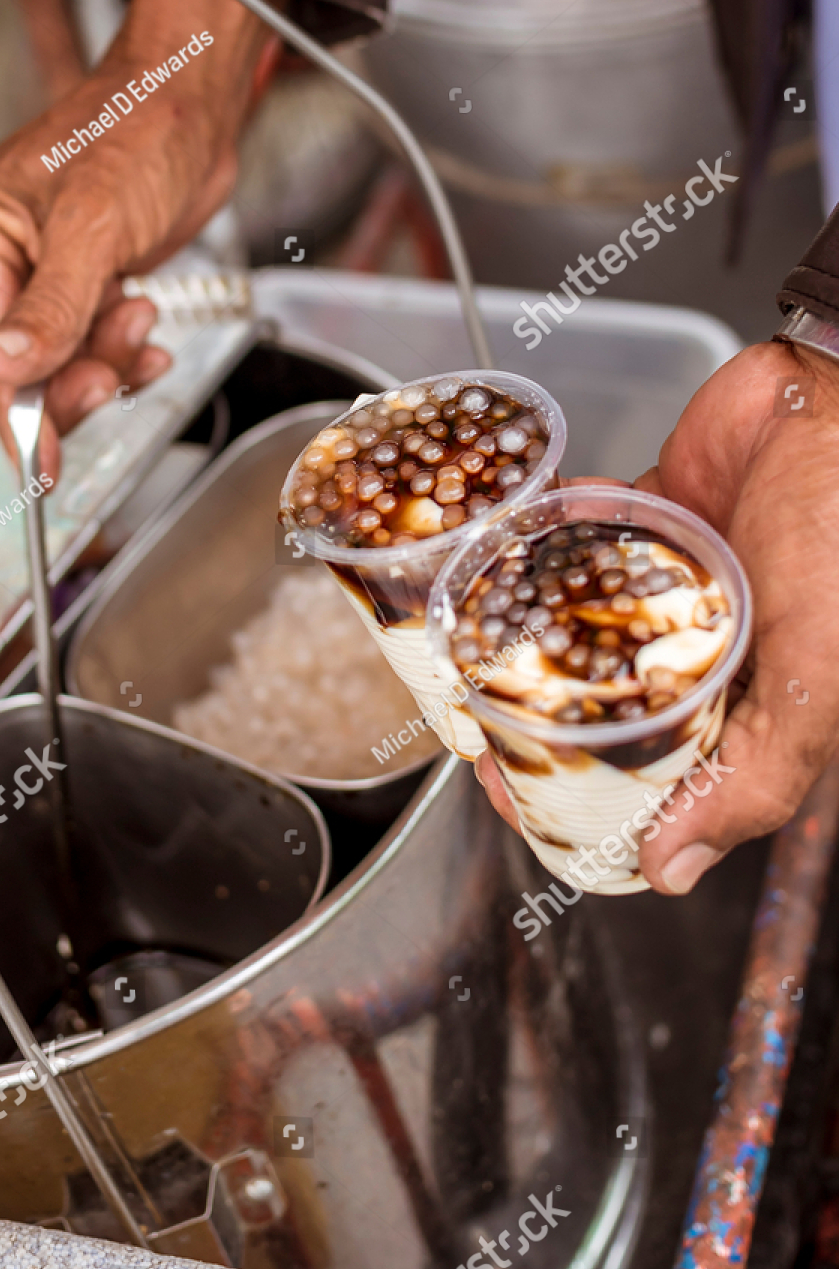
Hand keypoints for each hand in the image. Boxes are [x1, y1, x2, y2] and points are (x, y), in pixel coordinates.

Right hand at [0, 0, 279, 480]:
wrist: (196, 101)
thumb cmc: (142, 129)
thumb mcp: (93, 226)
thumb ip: (50, 309)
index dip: (15, 413)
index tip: (44, 463)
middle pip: (8, 372)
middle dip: (63, 389)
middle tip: (110, 377)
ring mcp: (36, 273)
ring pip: (53, 368)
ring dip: (102, 366)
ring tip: (139, 322)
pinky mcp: (79, 283)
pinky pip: (86, 350)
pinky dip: (120, 358)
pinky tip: (146, 342)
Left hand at [476, 340, 838, 893]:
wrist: (836, 395)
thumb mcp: (813, 681)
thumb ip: (751, 779)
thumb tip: (669, 873)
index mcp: (754, 704)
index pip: (659, 775)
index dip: (583, 793)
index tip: (512, 789)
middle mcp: (712, 647)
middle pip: (608, 701)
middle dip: (537, 714)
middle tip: (469, 718)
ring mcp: (680, 579)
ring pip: (585, 618)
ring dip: (530, 626)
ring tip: (465, 637)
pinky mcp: (659, 514)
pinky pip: (586, 535)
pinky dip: (553, 535)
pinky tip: (513, 542)